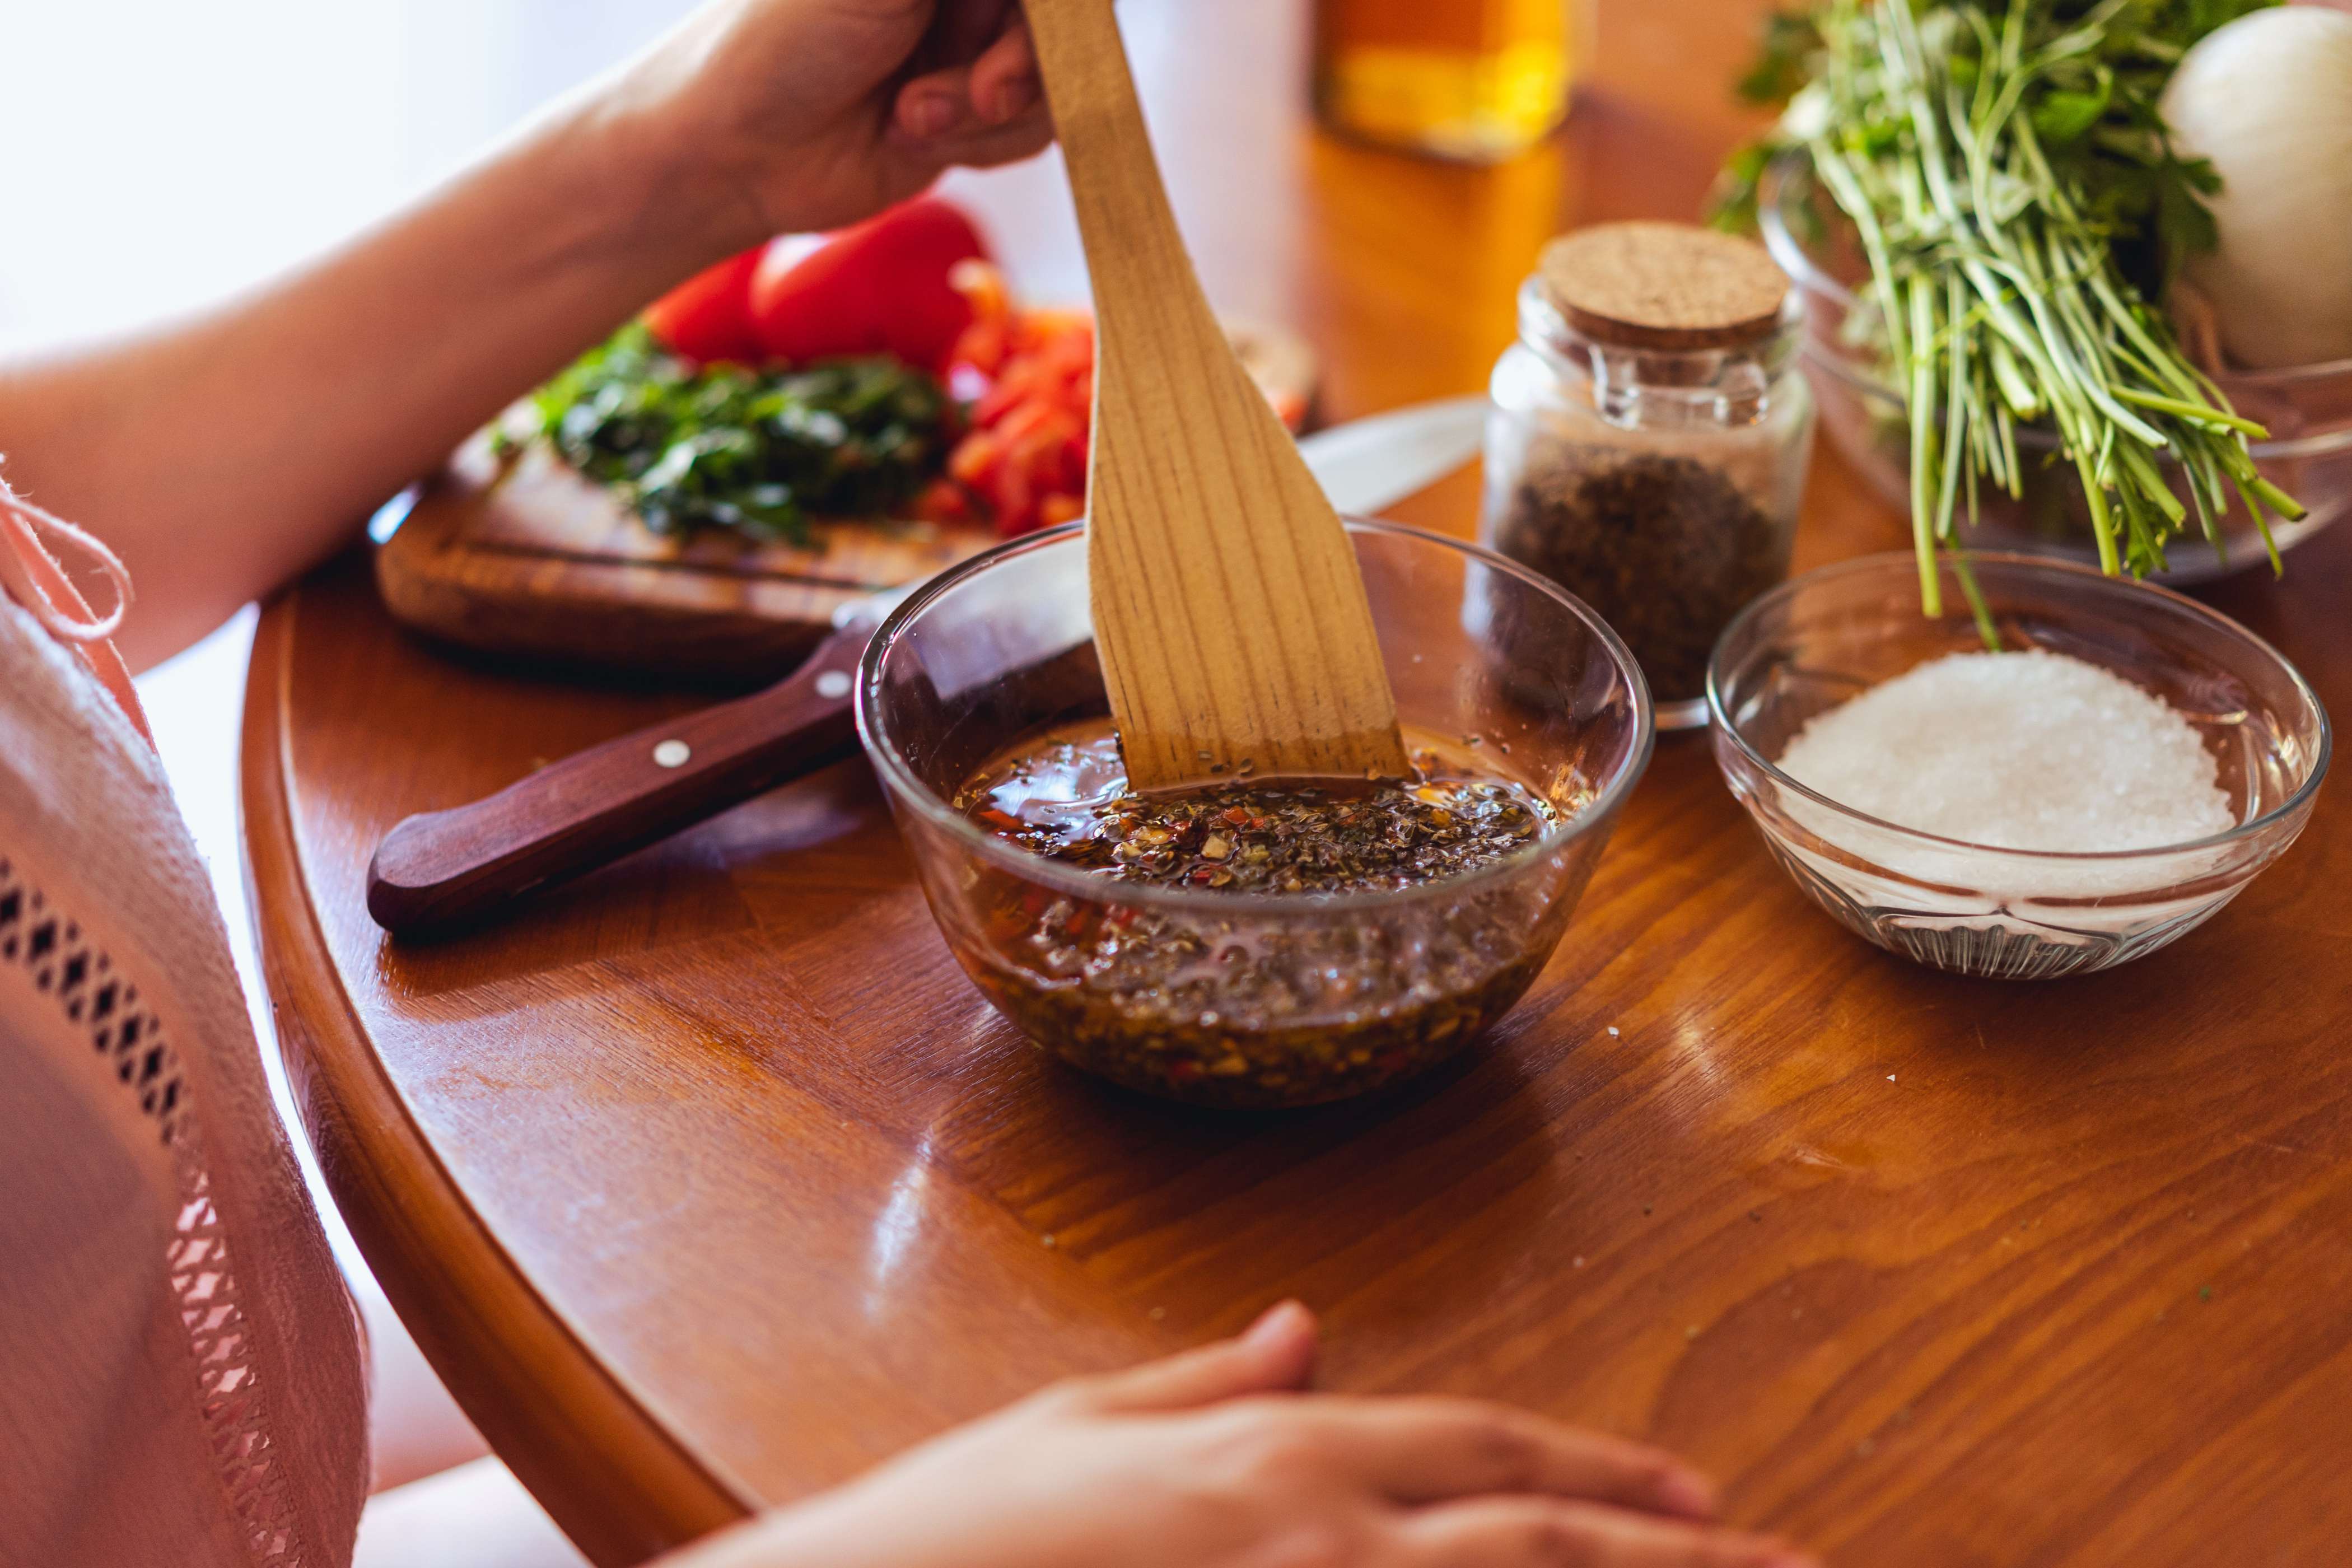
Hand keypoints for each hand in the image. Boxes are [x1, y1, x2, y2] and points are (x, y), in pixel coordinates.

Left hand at [608, 0, 1051, 244]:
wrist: (737, 151)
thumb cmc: (786, 40)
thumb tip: (1043, 2)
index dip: (1055, 15)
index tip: (1041, 30)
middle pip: (1060, 27)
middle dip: (1020, 63)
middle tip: (983, 93)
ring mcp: (969, 49)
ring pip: (1053, 83)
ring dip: (985, 111)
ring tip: (910, 117)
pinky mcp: (969, 117)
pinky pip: (1029, 133)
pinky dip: (980, 144)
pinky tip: (909, 138)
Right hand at [683, 1304, 1817, 1567]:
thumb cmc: (950, 1532)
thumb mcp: (1074, 1427)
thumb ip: (1202, 1381)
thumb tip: (1297, 1330)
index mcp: (1271, 1457)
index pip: (1480, 1453)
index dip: (1600, 1470)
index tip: (1702, 1497)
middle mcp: (1317, 1541)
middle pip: (1540, 1544)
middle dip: (1681, 1559)